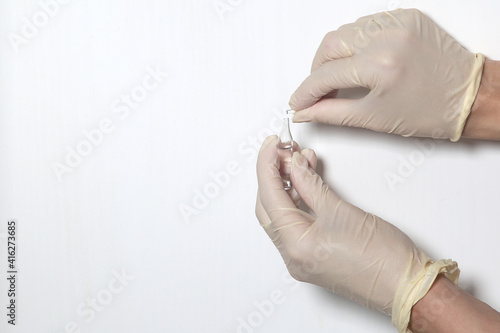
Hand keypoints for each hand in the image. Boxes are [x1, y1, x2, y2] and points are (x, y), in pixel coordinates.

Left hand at [256, 135, 458, 330]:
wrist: (406, 287)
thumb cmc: (382, 257)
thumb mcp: (340, 210)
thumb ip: (311, 185)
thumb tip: (296, 165)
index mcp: (295, 246)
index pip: (269, 197)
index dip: (267, 166)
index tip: (271, 144)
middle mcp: (292, 257)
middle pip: (269, 208)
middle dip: (273, 176)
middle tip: (284, 151)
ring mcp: (301, 260)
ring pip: (282, 216)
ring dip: (287, 188)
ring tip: (300, 162)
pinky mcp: (313, 259)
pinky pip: (295, 226)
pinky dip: (298, 203)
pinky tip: (305, 184)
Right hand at [289, 9, 483, 140]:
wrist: (469, 96)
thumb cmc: (431, 112)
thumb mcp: (373, 118)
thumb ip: (331, 113)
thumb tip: (305, 111)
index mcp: (379, 67)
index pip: (325, 75)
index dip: (306, 91)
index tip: (298, 101)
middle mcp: (386, 38)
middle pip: (328, 46)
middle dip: (316, 71)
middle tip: (318, 91)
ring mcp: (397, 23)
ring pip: (344, 31)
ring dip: (334, 54)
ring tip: (339, 76)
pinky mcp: (405, 16)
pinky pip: (366, 24)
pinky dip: (355, 41)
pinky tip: (359, 59)